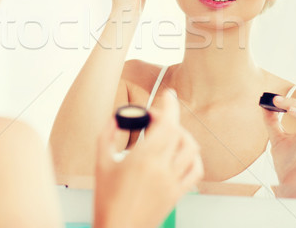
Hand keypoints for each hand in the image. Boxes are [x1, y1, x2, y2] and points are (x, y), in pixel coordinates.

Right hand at [94, 91, 202, 227]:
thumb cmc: (106, 200)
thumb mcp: (100, 162)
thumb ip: (108, 134)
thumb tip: (118, 117)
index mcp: (144, 159)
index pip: (167, 124)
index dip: (170, 106)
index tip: (167, 94)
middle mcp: (163, 169)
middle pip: (178, 133)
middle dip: (169, 119)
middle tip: (154, 117)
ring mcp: (173, 182)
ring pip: (191, 150)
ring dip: (182, 135)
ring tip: (168, 133)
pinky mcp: (177, 194)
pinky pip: (195, 170)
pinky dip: (192, 157)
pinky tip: (181, 154)